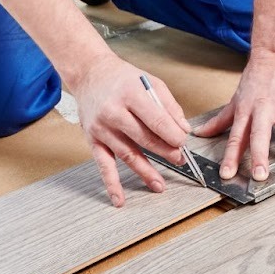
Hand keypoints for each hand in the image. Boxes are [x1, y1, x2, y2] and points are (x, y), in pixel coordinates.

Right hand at [69, 53, 190, 205]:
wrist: (90, 74)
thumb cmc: (122, 78)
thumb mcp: (150, 82)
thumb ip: (169, 106)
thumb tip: (184, 129)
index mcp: (130, 94)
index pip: (156, 120)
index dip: (172, 135)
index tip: (183, 143)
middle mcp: (113, 112)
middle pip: (143, 139)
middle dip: (165, 152)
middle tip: (179, 160)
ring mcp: (101, 128)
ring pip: (127, 154)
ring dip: (145, 171)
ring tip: (160, 185)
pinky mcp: (93, 140)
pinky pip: (103, 165)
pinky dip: (111, 184)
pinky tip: (119, 199)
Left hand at [193, 51, 274, 182]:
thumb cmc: (254, 81)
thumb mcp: (235, 101)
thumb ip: (219, 121)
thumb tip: (199, 134)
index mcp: (246, 112)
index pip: (236, 138)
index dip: (230, 157)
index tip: (227, 176)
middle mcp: (265, 109)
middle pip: (261, 134)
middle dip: (261, 155)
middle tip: (261, 176)